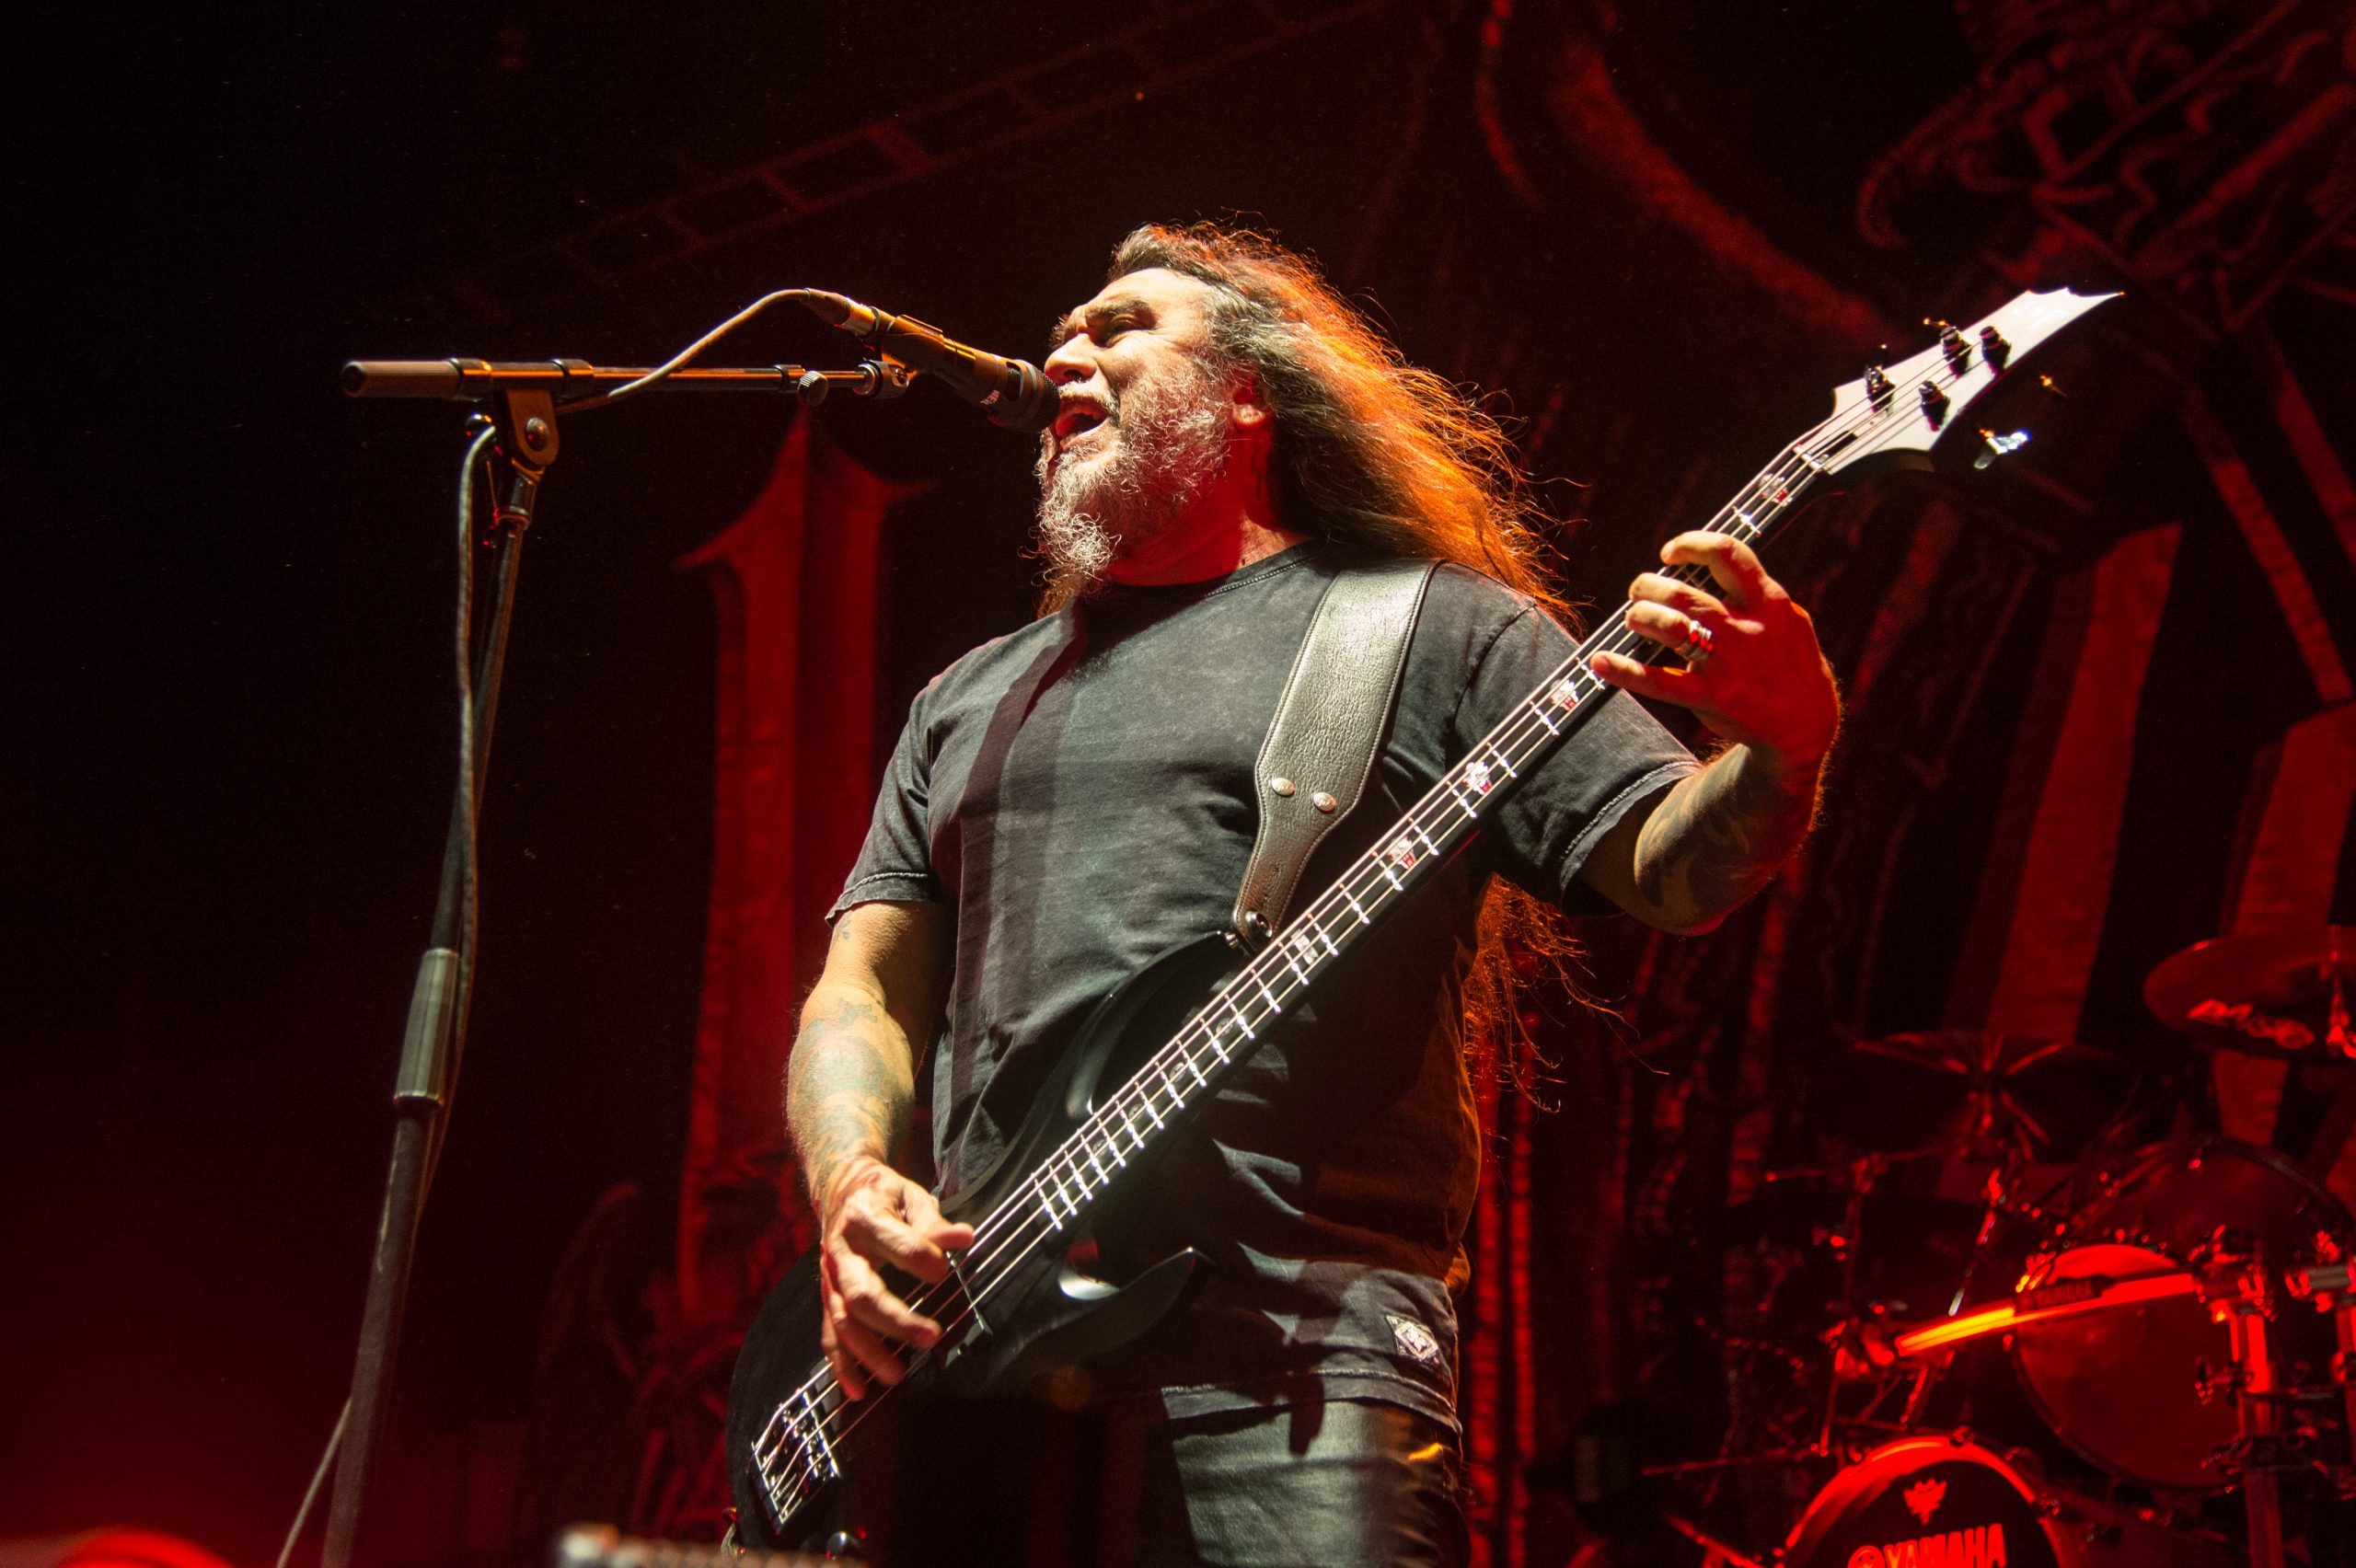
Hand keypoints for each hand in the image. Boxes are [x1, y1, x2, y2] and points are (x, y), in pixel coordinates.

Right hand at [814, 1154, 975, 1398]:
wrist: (842, 1190)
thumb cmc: (886, 1195)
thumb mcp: (911, 1195)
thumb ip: (933, 1223)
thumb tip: (964, 1238)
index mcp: (863, 1217)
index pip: (892, 1241)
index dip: (918, 1258)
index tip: (944, 1272)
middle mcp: (839, 1251)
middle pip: (861, 1293)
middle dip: (895, 1320)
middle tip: (932, 1337)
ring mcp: (829, 1277)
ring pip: (843, 1321)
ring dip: (869, 1351)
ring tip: (898, 1375)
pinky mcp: (827, 1297)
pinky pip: (829, 1334)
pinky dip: (841, 1365)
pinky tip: (859, 1390)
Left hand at [1590, 531, 1839, 776]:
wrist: (1806, 721)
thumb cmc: (1786, 660)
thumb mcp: (1784, 617)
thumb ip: (1750, 593)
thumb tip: (1702, 565)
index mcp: (1767, 601)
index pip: (1726, 554)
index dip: (1691, 544)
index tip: (1669, 553)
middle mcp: (1747, 628)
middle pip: (1685, 594)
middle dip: (1651, 586)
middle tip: (1638, 590)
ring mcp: (1729, 664)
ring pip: (1672, 628)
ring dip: (1642, 616)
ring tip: (1632, 617)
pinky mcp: (1713, 698)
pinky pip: (1661, 683)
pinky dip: (1624, 671)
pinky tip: (1601, 661)